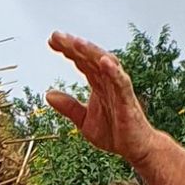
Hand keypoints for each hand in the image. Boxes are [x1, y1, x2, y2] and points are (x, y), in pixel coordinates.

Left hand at [46, 32, 154, 166]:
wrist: (135, 148)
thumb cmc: (115, 132)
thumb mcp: (84, 121)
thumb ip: (69, 107)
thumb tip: (48, 94)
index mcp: (98, 84)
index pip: (82, 62)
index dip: (68, 50)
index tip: (52, 41)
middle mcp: (108, 81)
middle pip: (90, 58)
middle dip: (74, 46)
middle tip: (56, 36)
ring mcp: (119, 88)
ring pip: (106, 64)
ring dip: (92, 52)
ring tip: (77, 43)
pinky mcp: (128, 100)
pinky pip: (121, 82)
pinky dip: (113, 71)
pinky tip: (104, 61)